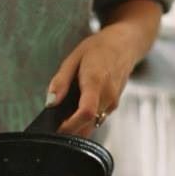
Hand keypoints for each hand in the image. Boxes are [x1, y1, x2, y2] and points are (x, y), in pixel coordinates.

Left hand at [47, 0, 161, 136]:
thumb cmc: (99, 49)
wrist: (124, 45)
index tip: (56, 127)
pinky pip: (97, 120)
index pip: (86, 112)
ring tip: (65, 114)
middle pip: (88, 124)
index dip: (70, 125)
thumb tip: (50, 103)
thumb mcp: (73, 59)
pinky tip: (76, 109)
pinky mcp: (113, 106)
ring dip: (77, 127)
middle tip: (54, 123)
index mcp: (96, 81)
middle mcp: (108, 96)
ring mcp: (113, 103)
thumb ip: (60, 82)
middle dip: (69, 130)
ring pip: (92, 126)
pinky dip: (85, 121)